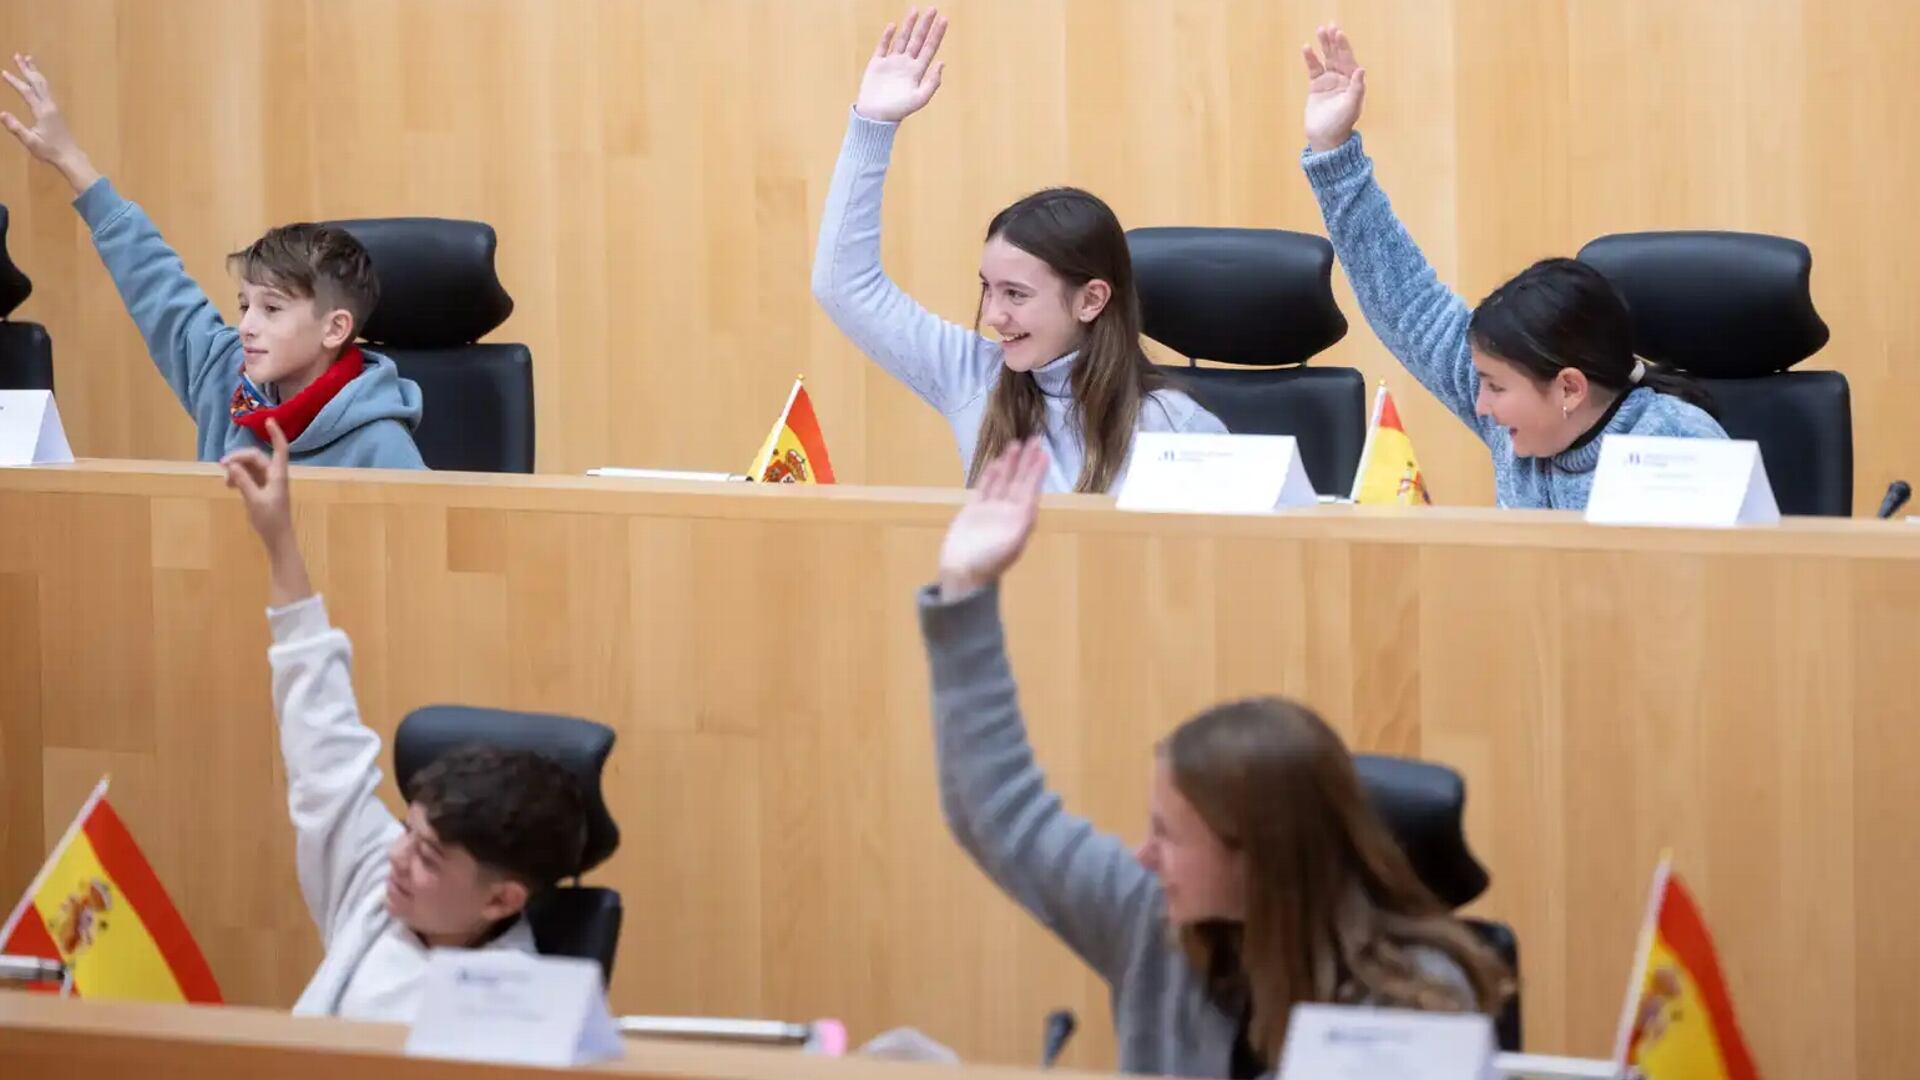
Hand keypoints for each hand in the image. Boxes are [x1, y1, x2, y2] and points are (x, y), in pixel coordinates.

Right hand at [0, 55, 97, 192]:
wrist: (70, 156)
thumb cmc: (50, 150)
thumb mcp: (30, 141)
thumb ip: (16, 128)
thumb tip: (1, 114)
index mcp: (43, 111)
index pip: (27, 92)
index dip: (15, 81)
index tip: (3, 72)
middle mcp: (50, 106)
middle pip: (37, 82)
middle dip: (26, 68)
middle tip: (17, 55)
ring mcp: (54, 107)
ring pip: (44, 84)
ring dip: (35, 71)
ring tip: (28, 59)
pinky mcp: (56, 111)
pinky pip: (47, 90)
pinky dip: (40, 80)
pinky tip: (37, 78)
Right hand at [221, 419, 294, 550]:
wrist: (277, 538)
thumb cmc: (270, 520)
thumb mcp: (254, 500)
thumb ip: (243, 482)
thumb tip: (231, 465)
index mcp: (278, 475)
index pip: (280, 449)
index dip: (276, 434)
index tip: (269, 420)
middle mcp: (274, 475)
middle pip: (256, 457)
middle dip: (239, 457)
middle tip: (222, 466)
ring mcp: (268, 482)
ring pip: (250, 466)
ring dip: (236, 469)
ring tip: (226, 481)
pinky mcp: (262, 490)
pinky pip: (248, 476)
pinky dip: (238, 477)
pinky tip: (229, 484)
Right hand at [855, 7, 946, 122]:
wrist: (876, 116)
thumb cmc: (898, 110)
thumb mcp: (920, 98)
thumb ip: (932, 82)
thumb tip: (942, 63)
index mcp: (917, 72)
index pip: (929, 48)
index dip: (937, 34)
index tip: (944, 20)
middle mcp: (906, 64)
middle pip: (918, 40)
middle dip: (925, 25)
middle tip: (933, 9)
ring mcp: (891, 63)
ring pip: (902, 40)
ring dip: (908, 25)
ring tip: (915, 10)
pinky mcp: (877, 64)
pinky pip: (883, 46)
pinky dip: (887, 36)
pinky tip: (893, 26)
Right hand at [938, 437, 1047, 599]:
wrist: (961, 575)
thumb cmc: (987, 563)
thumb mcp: (1010, 546)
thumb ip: (1021, 525)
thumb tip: (1032, 505)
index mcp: (1020, 520)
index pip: (1031, 490)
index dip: (1037, 472)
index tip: (1044, 453)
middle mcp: (1008, 513)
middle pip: (1020, 482)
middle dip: (1027, 462)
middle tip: (1036, 439)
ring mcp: (990, 511)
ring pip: (1003, 482)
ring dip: (1010, 464)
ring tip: (1016, 444)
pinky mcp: (973, 512)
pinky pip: (985, 489)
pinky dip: (991, 476)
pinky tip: (997, 463)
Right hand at [1302, 24, 1365, 152]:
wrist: (1325, 138)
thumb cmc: (1341, 124)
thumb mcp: (1351, 107)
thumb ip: (1357, 88)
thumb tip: (1360, 69)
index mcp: (1353, 82)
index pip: (1349, 60)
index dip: (1344, 47)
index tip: (1339, 34)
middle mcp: (1342, 79)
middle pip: (1338, 55)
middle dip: (1334, 41)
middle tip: (1330, 27)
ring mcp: (1329, 81)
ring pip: (1326, 58)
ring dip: (1323, 45)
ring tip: (1319, 30)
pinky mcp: (1316, 86)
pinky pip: (1313, 68)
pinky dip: (1310, 58)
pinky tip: (1307, 48)